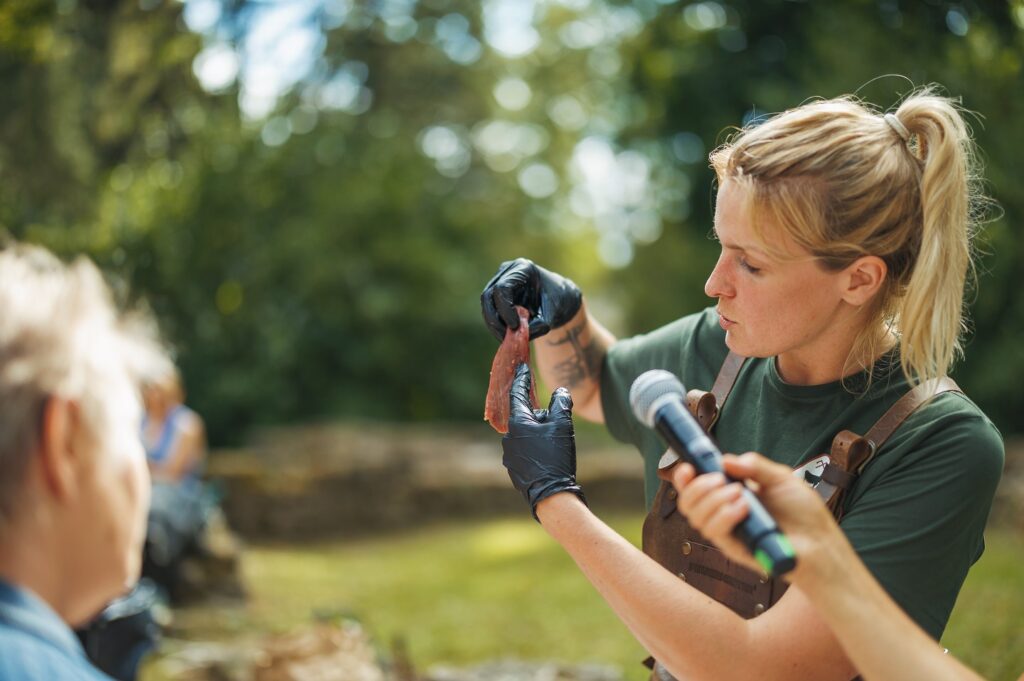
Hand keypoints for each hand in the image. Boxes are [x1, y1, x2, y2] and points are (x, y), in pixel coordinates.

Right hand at [481, 258, 582, 341]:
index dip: (505, 309)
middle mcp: (507, 271)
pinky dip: (496, 325)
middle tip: (505, 337)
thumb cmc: (558, 303)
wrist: (560, 300)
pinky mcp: (496, 293)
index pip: (502, 288)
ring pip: (487, 305)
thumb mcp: (552, 317)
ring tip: (508, 339)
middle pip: (489, 296)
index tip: (515, 327)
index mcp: (523, 269)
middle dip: (495, 319)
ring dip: (494, 324)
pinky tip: (507, 335)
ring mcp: (499, 280)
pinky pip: (490, 310)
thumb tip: (516, 336)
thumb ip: (536, 327)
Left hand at [502, 364, 585, 518]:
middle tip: (556, 420)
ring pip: (525, 435)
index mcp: (517, 423)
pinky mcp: (514, 470)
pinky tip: (549, 458)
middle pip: (524, 417)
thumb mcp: (562, 425)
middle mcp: (508, 438)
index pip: (518, 394)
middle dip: (539, 415)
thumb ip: (561, 403)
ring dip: (538, 433)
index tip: (522, 367)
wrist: (551, 496)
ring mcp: (510, 455)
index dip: (522, 379)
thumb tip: (561, 391)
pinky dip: (536, 448)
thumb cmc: (556, 457)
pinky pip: (525, 451)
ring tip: (556, 444)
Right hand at [660, 453, 840, 578]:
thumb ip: (755, 466)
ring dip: (713, 500)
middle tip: (720, 480)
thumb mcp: (781, 478)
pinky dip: (724, 515)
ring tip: (740, 494)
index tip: (687, 467)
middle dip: (697, 487)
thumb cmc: (804, 514)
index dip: (685, 478)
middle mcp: (724, 514)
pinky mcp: (735, 549)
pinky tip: (744, 508)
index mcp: (731, 495)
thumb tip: (726, 460)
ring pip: (696, 517)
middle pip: (688, 503)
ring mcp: (729, 533)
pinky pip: (715, 532)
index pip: (697, 488)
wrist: (821, 543)